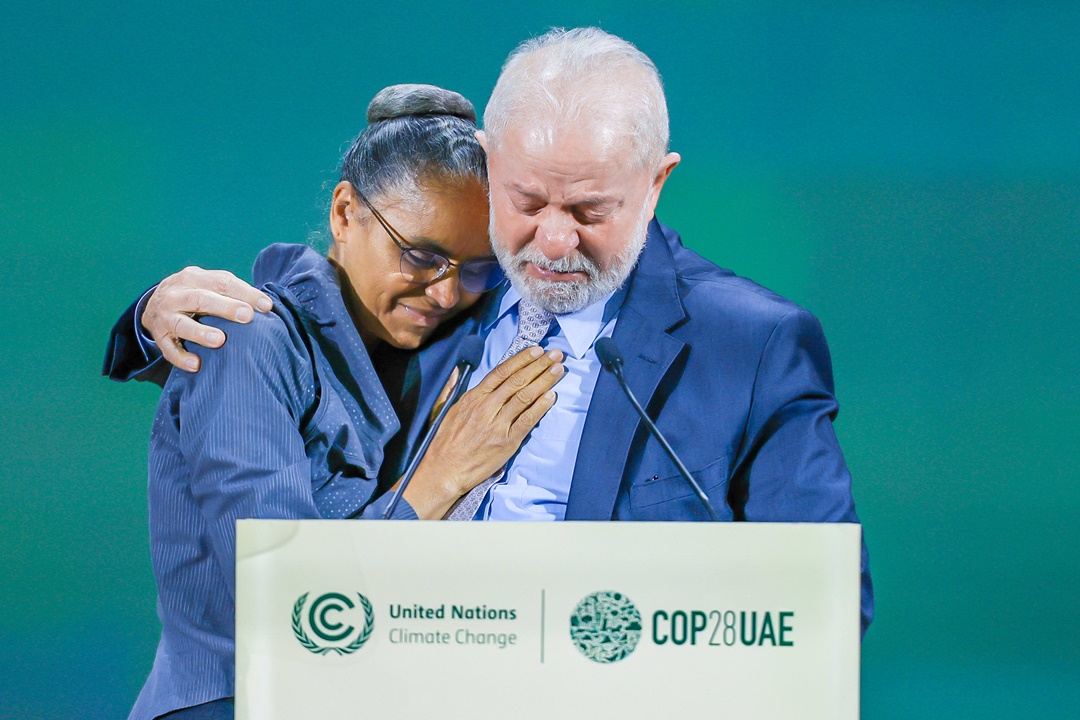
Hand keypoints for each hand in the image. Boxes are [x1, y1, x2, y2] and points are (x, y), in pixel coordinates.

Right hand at [142, 267, 272, 371]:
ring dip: (201, 333)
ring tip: (220, 340)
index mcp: (193, 278)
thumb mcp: (208, 284)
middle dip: (225, 307)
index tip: (266, 305)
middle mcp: (177, 295)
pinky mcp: (160, 337)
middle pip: (201, 299)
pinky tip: (196, 365)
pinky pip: (169, 349)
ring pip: (182, 324)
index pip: (221, 282)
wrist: (154, 304)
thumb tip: (266, 305)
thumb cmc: (195, 293)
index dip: (245, 293)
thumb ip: (232, 290)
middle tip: (247, 316)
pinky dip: (181, 358)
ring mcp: (165, 317)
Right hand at [403, 346, 565, 518]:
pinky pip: (527, 420)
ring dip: (544, 381)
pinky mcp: (506, 442)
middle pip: (517, 380)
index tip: (536, 350)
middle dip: (539, 365)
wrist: (444, 470)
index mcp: (472, 398)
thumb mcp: (443, 409)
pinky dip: (540, 407)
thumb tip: (459, 370)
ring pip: (525, 397)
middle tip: (556, 355)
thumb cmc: (444, 442)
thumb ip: (452, 388)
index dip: (521, 359)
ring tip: (558, 370)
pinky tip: (551, 396)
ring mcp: (497, 424)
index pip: (501, 372)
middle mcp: (486, 407)